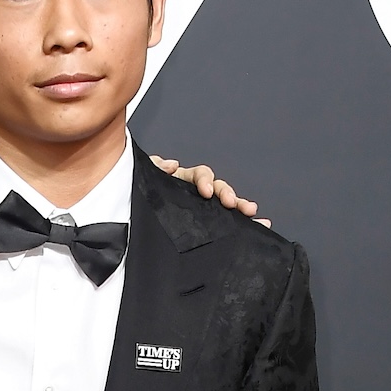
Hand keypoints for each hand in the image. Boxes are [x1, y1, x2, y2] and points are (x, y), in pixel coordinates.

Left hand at [150, 155, 271, 227]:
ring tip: (250, 212)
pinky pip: (226, 222)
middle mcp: (196, 192)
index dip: (205, 180)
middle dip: (228, 194)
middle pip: (218, 189)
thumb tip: (171, 165)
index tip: (205, 191)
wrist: (131, 213)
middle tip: (233, 204)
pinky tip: (259, 226)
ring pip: (225, 204)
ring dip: (240, 206)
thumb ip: (154, 167)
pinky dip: (244, 223)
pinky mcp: (204, 224)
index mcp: (182, 180)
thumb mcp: (143, 176)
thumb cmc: (140, 192)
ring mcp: (201, 207)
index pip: (200, 175)